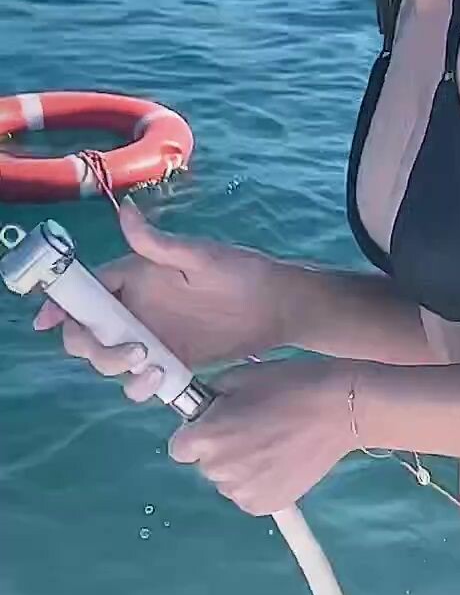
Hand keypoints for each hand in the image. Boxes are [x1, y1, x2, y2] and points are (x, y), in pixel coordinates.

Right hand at [33, 197, 287, 399]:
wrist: (277, 309)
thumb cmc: (242, 271)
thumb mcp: (201, 257)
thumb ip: (159, 244)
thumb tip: (125, 210)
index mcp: (137, 276)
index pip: (87, 289)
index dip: (61, 304)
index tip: (49, 321)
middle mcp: (136, 307)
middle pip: (87, 330)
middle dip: (89, 344)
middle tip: (125, 350)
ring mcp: (149, 336)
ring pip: (106, 358)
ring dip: (114, 366)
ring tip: (149, 364)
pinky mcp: (166, 362)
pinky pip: (135, 379)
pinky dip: (138, 384)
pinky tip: (160, 379)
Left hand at [168, 356, 351, 514]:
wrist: (339, 410)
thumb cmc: (291, 385)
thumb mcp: (243, 376)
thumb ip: (212, 397)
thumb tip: (201, 410)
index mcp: (207, 437)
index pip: (180, 447)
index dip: (199, 432)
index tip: (220, 422)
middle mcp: (218, 470)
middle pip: (205, 463)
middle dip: (221, 447)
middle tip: (253, 427)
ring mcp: (242, 493)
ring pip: (228, 480)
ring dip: (240, 466)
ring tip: (272, 443)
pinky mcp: (265, 506)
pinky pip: (248, 494)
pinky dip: (258, 481)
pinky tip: (280, 461)